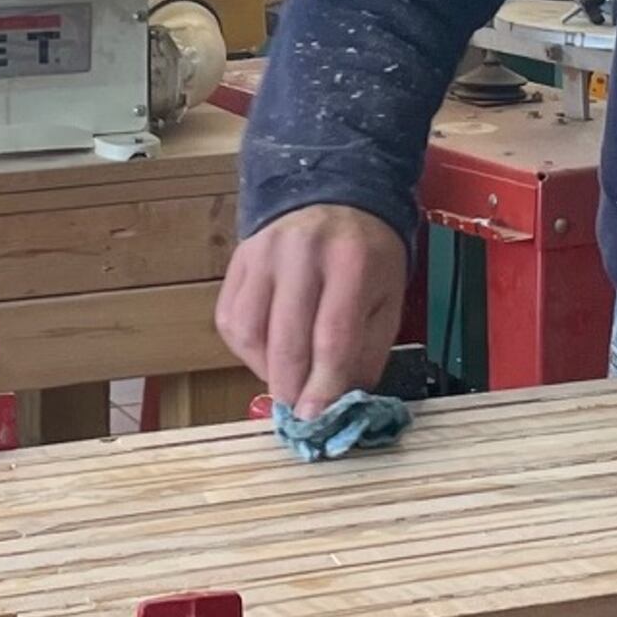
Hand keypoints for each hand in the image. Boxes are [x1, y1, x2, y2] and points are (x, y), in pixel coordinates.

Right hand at [216, 203, 407, 416]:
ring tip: (287, 380)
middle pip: (287, 338)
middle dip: (292, 388)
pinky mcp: (239, 260)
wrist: (334, 196)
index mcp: (352, 261)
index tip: (317, 420)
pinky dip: (246, 349)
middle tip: (299, 416)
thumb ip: (367, 353)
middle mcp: (302, 253)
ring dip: (265, 370)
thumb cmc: (367, 257)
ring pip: (250, 331)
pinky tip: (268, 353)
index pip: (332, 336)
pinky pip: (230, 318)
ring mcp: (263, 253)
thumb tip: (341, 404)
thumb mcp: (387, 300)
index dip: (323, 385)